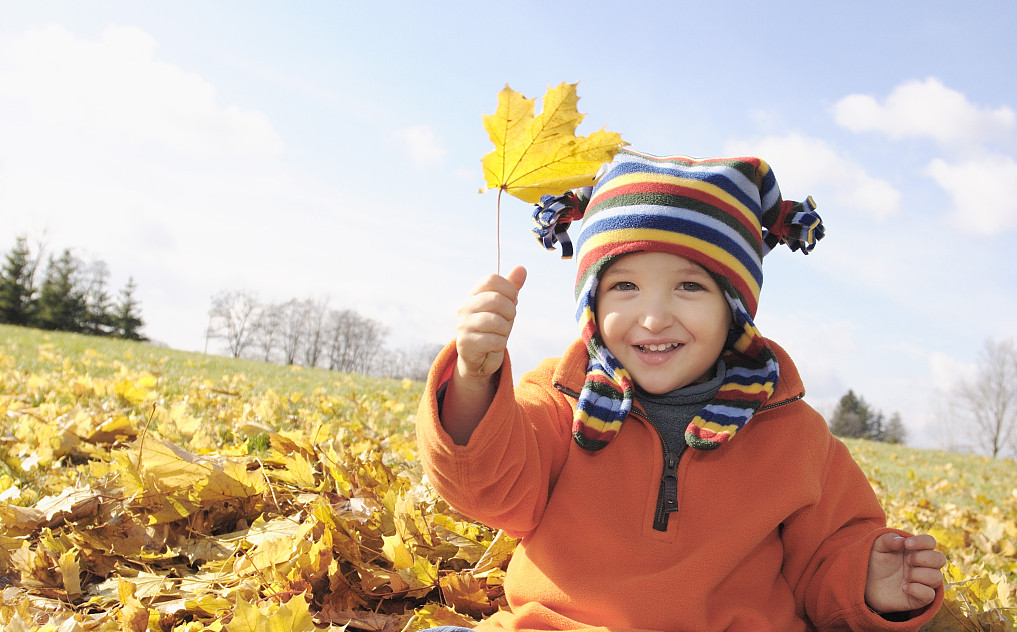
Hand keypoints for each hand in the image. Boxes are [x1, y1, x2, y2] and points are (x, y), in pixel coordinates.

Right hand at [455, 266, 526, 380]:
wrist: (478, 357)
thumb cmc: (492, 328)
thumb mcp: (504, 306)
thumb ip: (511, 288)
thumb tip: (521, 268)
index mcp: (473, 294)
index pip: (491, 280)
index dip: (508, 289)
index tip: (512, 300)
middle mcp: (465, 307)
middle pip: (497, 300)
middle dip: (510, 312)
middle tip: (506, 320)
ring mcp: (463, 325)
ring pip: (497, 322)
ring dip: (505, 331)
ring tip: (498, 334)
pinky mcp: (466, 343)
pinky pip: (495, 340)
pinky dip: (499, 345)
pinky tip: (492, 346)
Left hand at [865, 533, 945, 614]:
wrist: (868, 584)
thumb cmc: (876, 562)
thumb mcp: (877, 547)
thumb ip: (888, 540)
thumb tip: (902, 540)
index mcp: (915, 550)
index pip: (930, 542)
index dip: (923, 542)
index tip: (907, 544)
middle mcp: (923, 565)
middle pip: (940, 559)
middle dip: (924, 558)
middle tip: (907, 561)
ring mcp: (923, 582)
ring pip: (937, 577)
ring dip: (920, 574)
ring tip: (905, 576)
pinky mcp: (919, 598)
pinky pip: (930, 595)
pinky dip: (918, 590)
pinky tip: (904, 588)